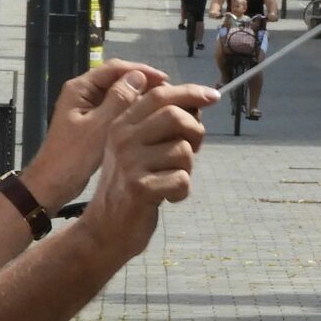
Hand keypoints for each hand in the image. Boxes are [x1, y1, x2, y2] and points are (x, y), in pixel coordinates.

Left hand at [24, 60, 167, 205]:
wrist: (53, 182)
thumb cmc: (73, 156)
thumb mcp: (99, 126)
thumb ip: (118, 100)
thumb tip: (138, 76)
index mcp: (80, 88)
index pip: (114, 68)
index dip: (141, 71)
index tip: (165, 80)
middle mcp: (82, 92)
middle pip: (116, 78)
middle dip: (142, 83)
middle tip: (167, 94)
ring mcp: (86, 107)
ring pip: (117, 94)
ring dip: (138, 97)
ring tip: (162, 105)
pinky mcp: (91, 121)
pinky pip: (114, 108)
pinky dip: (130, 110)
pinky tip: (147, 118)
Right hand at [85, 80, 213, 257]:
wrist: (106, 227)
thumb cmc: (130, 185)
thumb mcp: (138, 149)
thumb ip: (161, 125)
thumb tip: (196, 104)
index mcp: (122, 123)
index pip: (159, 95)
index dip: (190, 92)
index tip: (213, 95)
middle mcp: (123, 138)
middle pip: (175, 116)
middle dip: (194, 132)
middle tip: (193, 149)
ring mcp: (130, 163)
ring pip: (183, 151)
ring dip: (187, 168)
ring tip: (171, 179)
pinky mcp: (140, 188)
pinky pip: (182, 179)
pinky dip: (183, 191)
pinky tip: (170, 197)